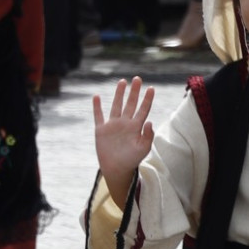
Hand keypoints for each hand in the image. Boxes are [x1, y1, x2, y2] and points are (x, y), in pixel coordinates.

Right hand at [93, 76, 155, 201]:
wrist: (117, 169)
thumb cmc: (132, 160)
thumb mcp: (143, 149)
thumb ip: (148, 136)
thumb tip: (149, 121)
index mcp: (136, 127)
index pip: (143, 110)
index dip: (147, 99)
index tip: (152, 88)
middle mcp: (125, 123)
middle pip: (130, 104)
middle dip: (134, 92)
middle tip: (137, 79)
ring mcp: (113, 125)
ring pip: (116, 106)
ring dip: (119, 94)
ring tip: (122, 82)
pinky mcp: (101, 130)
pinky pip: (98, 116)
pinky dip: (97, 107)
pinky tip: (97, 96)